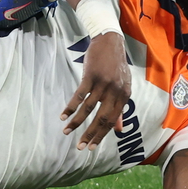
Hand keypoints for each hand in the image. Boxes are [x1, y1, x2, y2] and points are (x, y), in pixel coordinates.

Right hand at [59, 30, 131, 149]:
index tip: (92, 147)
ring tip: (66, 132)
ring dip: (76, 122)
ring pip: (88, 108)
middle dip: (90, 135)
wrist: (110, 41)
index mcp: (124, 96)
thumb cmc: (116, 65)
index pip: (112, 121)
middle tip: (80, 147)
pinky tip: (63, 116)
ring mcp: (103, 83)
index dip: (102, 135)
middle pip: (102, 118)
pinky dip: (70, 107)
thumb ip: (121, 108)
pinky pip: (79, 96)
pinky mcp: (91, 76)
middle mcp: (115, 91)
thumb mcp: (123, 86)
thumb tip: (120, 130)